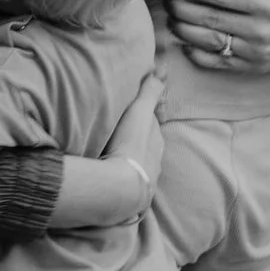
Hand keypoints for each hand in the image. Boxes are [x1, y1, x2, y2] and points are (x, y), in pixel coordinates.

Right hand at [110, 67, 163, 189]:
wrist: (121, 187)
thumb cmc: (130, 145)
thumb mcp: (140, 111)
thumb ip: (150, 92)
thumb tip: (163, 72)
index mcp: (156, 141)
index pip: (149, 126)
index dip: (138, 119)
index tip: (126, 115)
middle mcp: (154, 162)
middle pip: (143, 147)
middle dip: (131, 142)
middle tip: (113, 136)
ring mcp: (143, 181)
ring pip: (134, 166)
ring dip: (124, 161)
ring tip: (107, 158)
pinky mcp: (130, 198)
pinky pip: (124, 183)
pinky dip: (118, 178)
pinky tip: (107, 178)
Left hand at [159, 0, 269, 74]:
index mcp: (268, 5)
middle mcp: (260, 31)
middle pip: (211, 19)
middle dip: (184, 9)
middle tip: (168, 0)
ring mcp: (256, 52)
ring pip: (211, 42)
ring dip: (186, 30)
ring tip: (171, 19)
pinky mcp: (254, 66)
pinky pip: (221, 64)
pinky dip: (199, 56)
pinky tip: (185, 44)